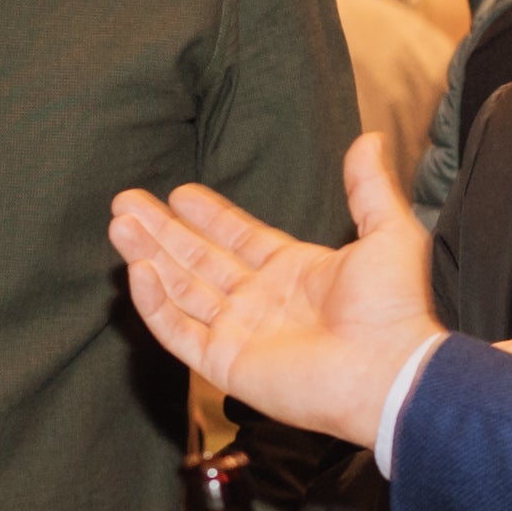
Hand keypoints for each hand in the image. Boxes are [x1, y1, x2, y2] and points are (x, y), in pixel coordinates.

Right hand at [110, 134, 441, 448]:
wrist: (387, 371)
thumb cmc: (393, 310)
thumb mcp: (388, 233)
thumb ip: (368, 187)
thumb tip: (368, 139)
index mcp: (294, 273)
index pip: (237, 238)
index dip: (207, 216)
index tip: (178, 193)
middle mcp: (260, 302)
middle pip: (197, 260)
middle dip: (161, 231)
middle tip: (125, 202)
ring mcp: (239, 333)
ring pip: (180, 290)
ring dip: (149, 257)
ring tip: (119, 225)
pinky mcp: (225, 363)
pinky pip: (178, 331)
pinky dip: (155, 303)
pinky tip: (138, 270)